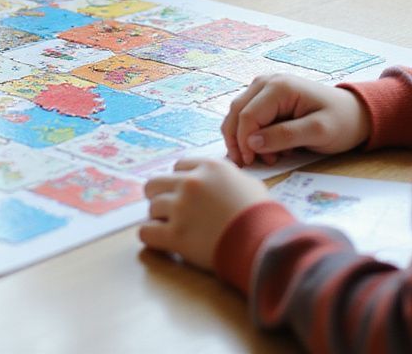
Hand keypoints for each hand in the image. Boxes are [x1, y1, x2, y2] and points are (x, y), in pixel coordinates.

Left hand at [140, 159, 268, 269]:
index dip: (181, 181)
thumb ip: (231, 178)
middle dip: (160, 196)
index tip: (185, 194)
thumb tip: (227, 180)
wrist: (265, 244)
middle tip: (169, 210)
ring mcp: (181, 207)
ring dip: (159, 218)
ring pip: (151, 206)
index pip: (179, 166)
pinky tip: (159, 241)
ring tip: (170, 229)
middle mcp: (191, 182)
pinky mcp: (175, 235)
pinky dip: (150, 236)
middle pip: (156, 182)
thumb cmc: (264, 216)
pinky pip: (146, 232)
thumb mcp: (251, 185)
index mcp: (209, 167)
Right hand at [222, 73, 370, 166]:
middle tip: (247, 164)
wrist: (356, 113)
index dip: (243, 141)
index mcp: (279, 87)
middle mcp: (266, 81)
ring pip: (238, 112)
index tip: (250, 163)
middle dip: (238, 139)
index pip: (248, 115)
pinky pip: (248, 114)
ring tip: (265, 157)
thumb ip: (284, 136)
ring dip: (244, 137)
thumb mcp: (318, 132)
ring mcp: (264, 86)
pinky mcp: (265, 96)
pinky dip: (251, 133)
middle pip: (237, 111)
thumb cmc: (341, 122)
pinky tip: (269, 147)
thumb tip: (251, 143)